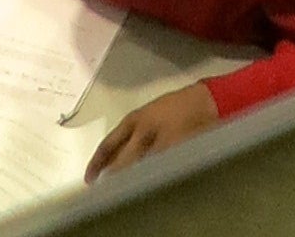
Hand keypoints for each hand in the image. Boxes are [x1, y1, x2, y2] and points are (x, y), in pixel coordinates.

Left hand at [90, 89, 221, 177]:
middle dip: (113, 177)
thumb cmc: (174, 108)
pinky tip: (147, 185)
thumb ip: (130, 136)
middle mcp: (145, 132)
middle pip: (122, 161)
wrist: (206, 102)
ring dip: (130, 181)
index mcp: (135, 119)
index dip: (97, 163)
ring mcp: (162, 144)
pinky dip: (150, 180)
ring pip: (139, 169)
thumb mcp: (147, 116)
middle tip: (104, 190)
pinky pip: (159, 171)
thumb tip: (110, 162)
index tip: (89, 178)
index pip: (109, 143)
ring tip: (123, 192)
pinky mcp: (177, 153)